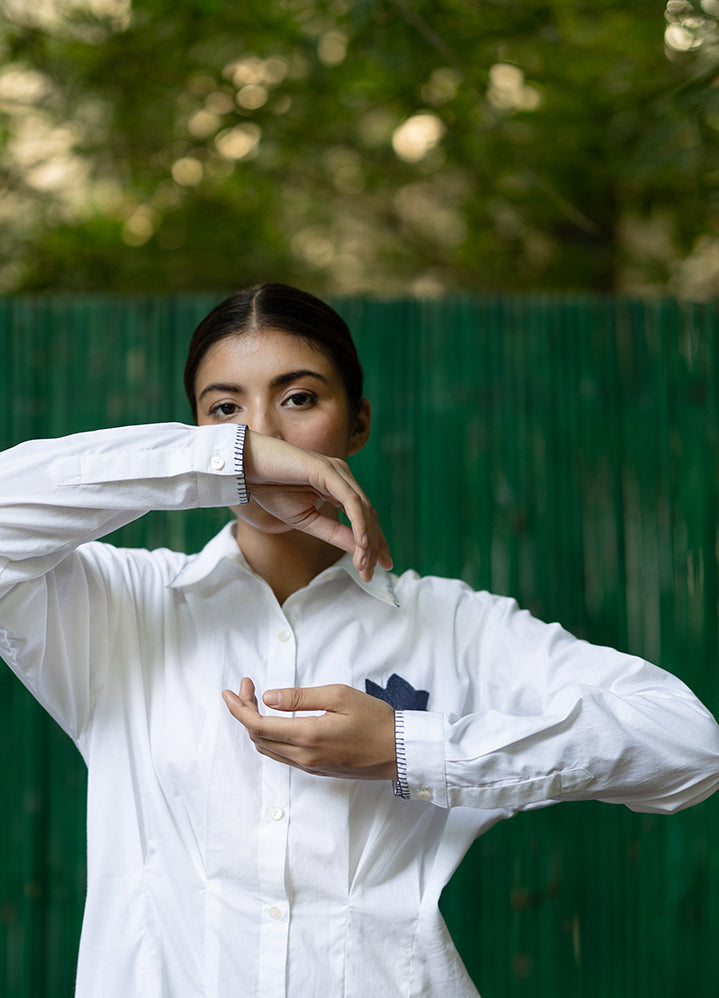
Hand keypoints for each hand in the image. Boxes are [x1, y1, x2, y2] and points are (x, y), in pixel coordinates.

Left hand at [222, 678, 397, 780]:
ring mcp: (309, 766)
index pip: (258, 725)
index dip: (239, 708)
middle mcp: (304, 756)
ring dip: (255, 725)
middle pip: (258, 738)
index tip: (230, 690)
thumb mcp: (339, 696)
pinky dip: (270, 736)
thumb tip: (268, 698)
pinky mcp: (316, 769)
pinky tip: (275, 719)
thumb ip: (300, 697)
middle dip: (244, 712)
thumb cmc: (375, 719)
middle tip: (247, 687)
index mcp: (308, 736)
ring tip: (256, 700)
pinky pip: (282, 755)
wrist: (399, 751)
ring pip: (267, 749)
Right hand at [243, 431, 391, 581]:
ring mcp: (338, 471)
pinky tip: (362, 543)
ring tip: (365, 564)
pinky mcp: (328, 470)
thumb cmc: (271, 490)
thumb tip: (359, 551)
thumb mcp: (307, 521)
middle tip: (374, 573)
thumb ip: (333, 533)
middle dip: (375, 546)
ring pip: (364, 509)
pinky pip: (351, 500)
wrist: (247, 468)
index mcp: (338, 487)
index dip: (374, 544)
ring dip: (368, 540)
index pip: (364, 518)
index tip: (377, 569)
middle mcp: (343, 477)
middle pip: (369, 515)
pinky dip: (359, 523)